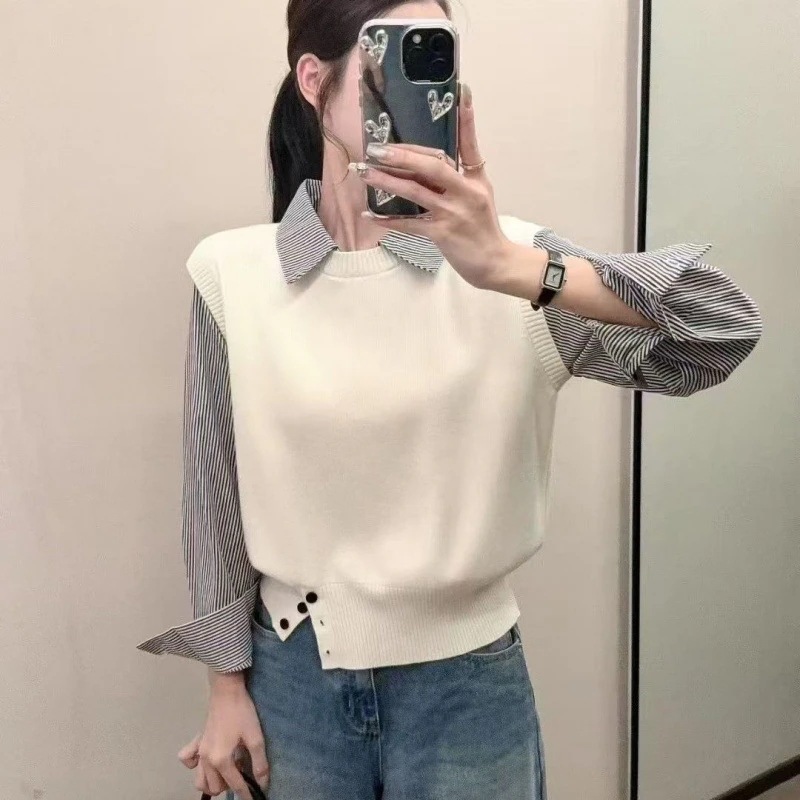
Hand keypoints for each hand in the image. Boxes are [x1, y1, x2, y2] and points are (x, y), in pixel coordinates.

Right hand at [178, 673, 268, 797]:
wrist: (227, 692)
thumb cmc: (243, 713)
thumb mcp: (256, 737)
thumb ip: (259, 762)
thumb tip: (262, 783)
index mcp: (222, 760)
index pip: (235, 785)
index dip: (247, 794)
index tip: (255, 798)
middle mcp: (207, 760)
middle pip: (215, 787)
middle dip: (230, 786)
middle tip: (244, 773)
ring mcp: (199, 752)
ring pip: (200, 781)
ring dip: (213, 782)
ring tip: (228, 773)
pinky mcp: (196, 742)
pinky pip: (188, 761)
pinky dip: (195, 766)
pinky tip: (208, 761)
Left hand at [354, 85, 511, 289]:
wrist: (494, 263)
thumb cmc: (481, 228)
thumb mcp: (479, 194)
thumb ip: (459, 174)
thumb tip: (428, 158)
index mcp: (475, 179)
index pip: (469, 144)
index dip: (466, 119)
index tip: (461, 91)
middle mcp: (466, 192)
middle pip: (434, 165)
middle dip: (403, 155)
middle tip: (376, 147)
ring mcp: (454, 214)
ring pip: (416, 192)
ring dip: (388, 181)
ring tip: (365, 172)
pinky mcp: (443, 234)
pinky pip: (410, 224)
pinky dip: (388, 220)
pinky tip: (369, 214)